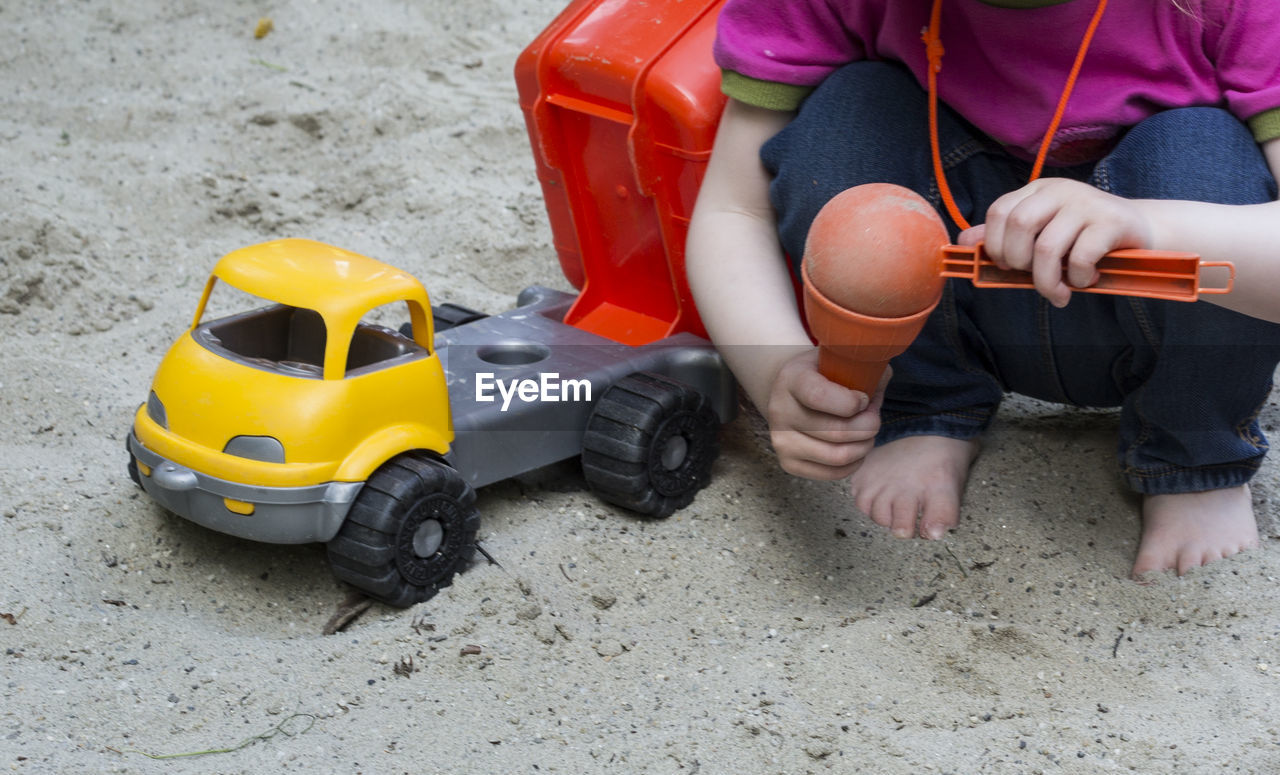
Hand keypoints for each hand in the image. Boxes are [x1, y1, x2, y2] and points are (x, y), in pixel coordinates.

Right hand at [766, 349, 884, 479]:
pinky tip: (856, 446)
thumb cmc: (822, 374)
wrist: (791, 392)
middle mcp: (780, 411)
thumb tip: (882, 379)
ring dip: (864, 446)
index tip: (864, 398)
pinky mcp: (788, 463)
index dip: (851, 402)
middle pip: (837, 432)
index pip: (819, 396)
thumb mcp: (838, 359)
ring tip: (868, 432)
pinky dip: (854, 462)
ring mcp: (781, 440)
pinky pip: (833, 473)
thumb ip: (864, 364)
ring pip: (838, 456)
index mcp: (791, 379)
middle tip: (873, 416)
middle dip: (869, 425)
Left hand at [958, 178, 1151, 307]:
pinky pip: (1081, 256)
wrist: (1141, 231)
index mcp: (1038, 191)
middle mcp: (1060, 191)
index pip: (999, 211)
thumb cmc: (1084, 237)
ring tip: (1058, 292)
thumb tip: (962, 241)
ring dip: (1046, 280)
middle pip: (1019, 225)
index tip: (1007, 266)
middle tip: (1032, 277)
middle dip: (1018, 261)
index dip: (994, 244)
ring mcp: (1087, 203)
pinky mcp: (1111, 221)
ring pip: (1047, 247)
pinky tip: (1086, 280)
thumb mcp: (1042, 233)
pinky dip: (1078, 278)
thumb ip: (1005, 236)